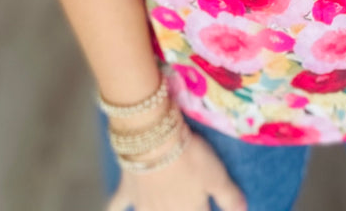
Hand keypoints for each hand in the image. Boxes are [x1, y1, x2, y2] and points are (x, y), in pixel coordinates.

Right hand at [105, 124, 246, 210]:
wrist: (153, 141)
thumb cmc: (191, 159)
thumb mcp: (217, 176)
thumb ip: (230, 198)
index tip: (205, 208)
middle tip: (184, 204)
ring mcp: (143, 206)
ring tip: (160, 208)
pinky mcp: (127, 191)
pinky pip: (117, 206)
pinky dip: (115, 210)